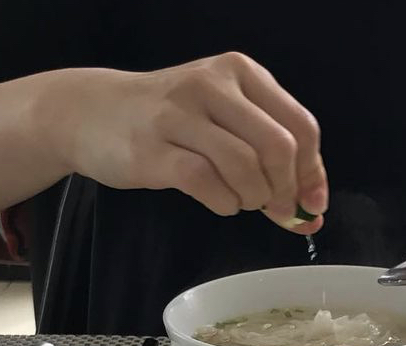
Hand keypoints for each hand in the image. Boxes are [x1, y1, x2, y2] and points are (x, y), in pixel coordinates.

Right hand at [39, 54, 326, 233]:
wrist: (92, 113)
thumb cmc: (172, 123)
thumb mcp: (227, 124)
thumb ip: (272, 161)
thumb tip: (313, 213)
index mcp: (241, 73)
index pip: (301, 127)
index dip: (312, 174)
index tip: (311, 205)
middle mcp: (213, 84)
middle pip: (278, 147)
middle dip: (285, 190)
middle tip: (273, 208)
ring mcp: (180, 114)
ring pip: (245, 166)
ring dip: (252, 198)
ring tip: (240, 200)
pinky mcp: (153, 148)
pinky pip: (207, 183)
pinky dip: (224, 204)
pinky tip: (220, 202)